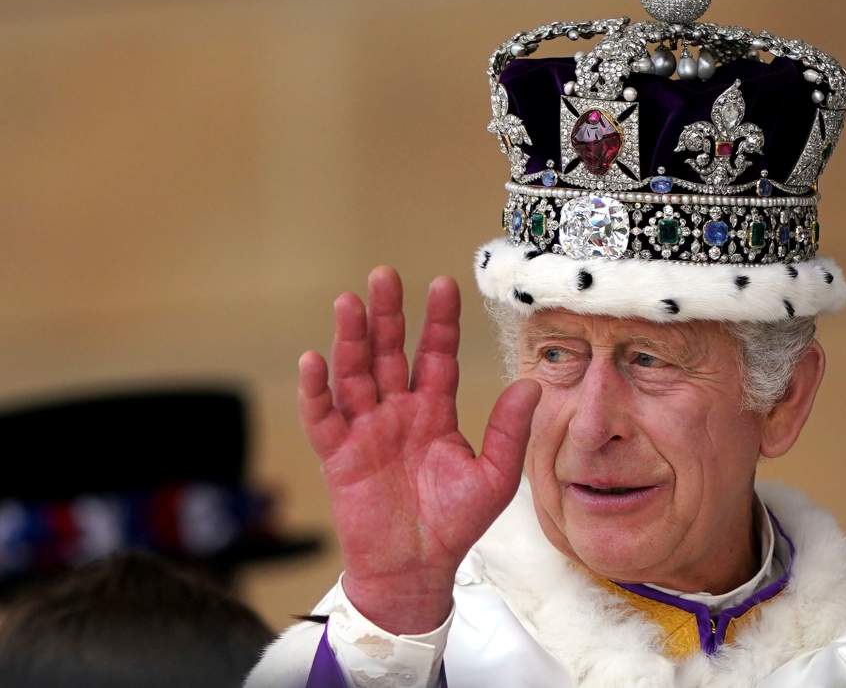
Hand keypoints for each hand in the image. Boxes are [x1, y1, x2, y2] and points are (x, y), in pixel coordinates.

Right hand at [297, 267, 539, 633]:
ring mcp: (366, 430)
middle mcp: (398, 411)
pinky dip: (316, 391)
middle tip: (383, 275)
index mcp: (434, 410)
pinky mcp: (339, 455)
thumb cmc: (455, 524)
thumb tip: (532, 385)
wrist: (416, 570)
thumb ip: (508, 431)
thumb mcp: (494, 476)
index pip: (436, 354)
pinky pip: (324, 418)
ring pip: (354, 374)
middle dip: (386, 314)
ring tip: (348, 302)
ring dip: (350, 339)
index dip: (439, 321)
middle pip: (388, 352)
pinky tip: (314, 360)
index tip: (442, 283)